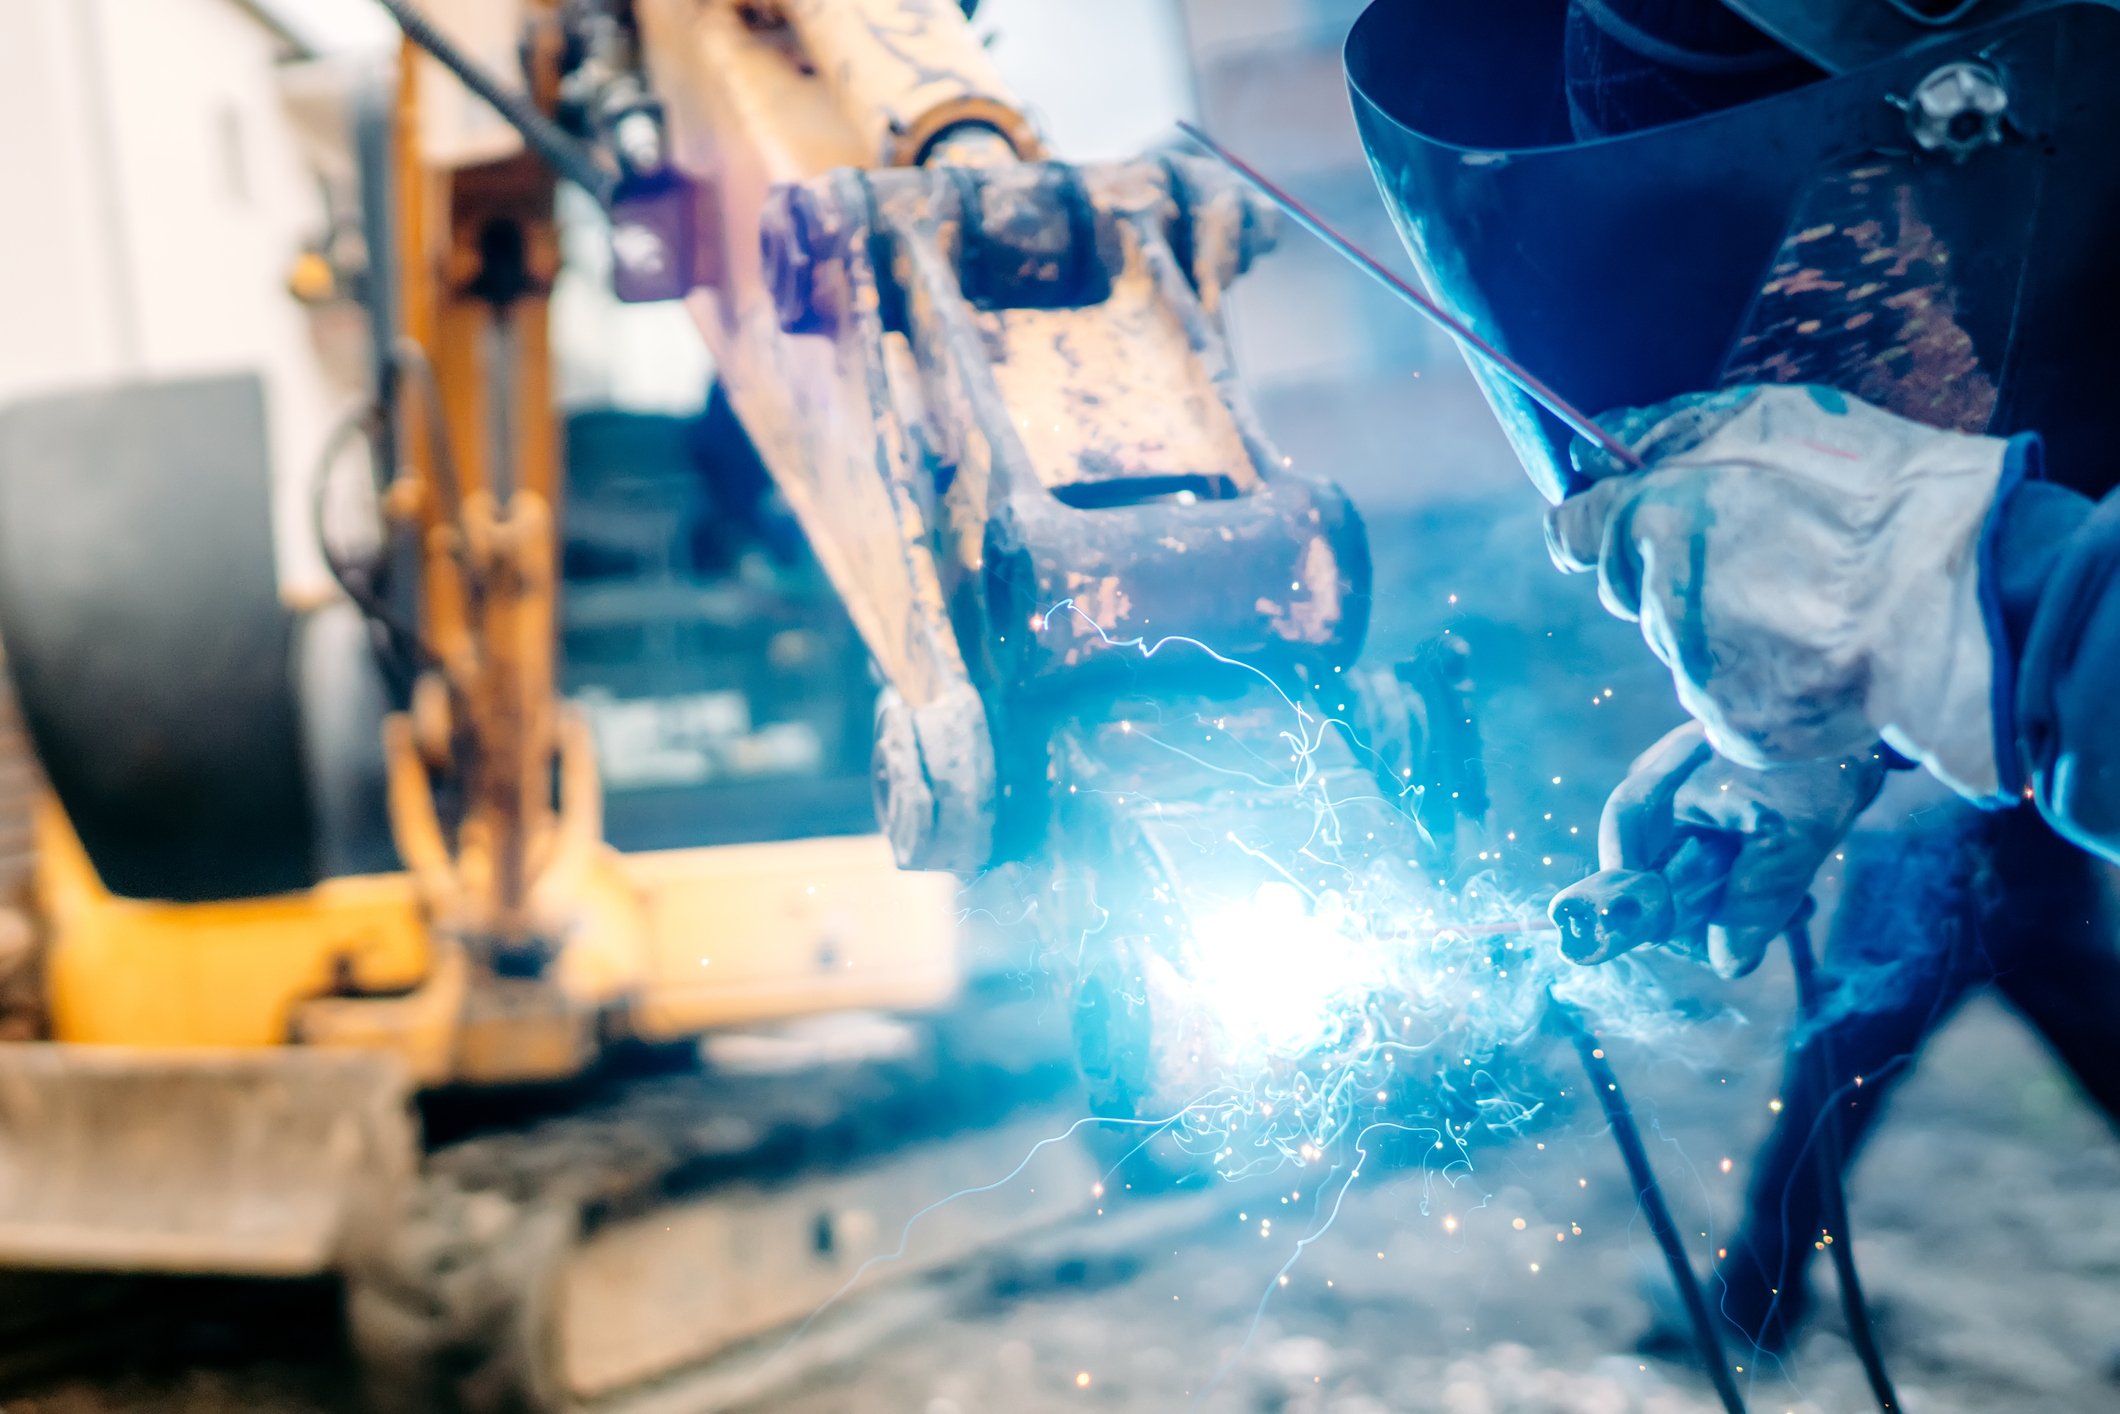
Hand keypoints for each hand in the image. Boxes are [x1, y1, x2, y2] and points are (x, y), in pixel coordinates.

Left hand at [1546, 384, 2012, 799]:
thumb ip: (1667, 433)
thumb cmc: (1876, 495)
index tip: (1624, 525)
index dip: (1598, 528)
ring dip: (1727, 629)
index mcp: (1651, 520)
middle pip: (1635, 590)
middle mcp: (1654, 599)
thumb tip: (1595, 452)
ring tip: (1812, 606)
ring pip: (1686, 646)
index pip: (1575, 534)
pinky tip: (1821, 656)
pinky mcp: (1735, 724)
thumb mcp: (1772, 420)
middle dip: (1678, 574)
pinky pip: (1731, 700)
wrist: (1958, 601)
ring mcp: (1693, 669)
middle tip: (1766, 559)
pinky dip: (1764, 682)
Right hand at [1601, 721, 1886, 977]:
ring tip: (1794, 907)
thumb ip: (1753, 904)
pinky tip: (1796, 896)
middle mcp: (1661, 797)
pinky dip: (1750, 884)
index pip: (1625, 862)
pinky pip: (1717, 863)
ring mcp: (1687, 801)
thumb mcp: (1789, 843)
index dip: (1642, 908)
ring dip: (1736, 903)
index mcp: (1659, 793)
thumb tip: (1727, 962)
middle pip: (1656, 877)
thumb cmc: (1813, 766)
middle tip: (1752, 935)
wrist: (1856, 713)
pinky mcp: (1717, 809)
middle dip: (1704, 913)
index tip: (1679, 941)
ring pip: (1690, 876)